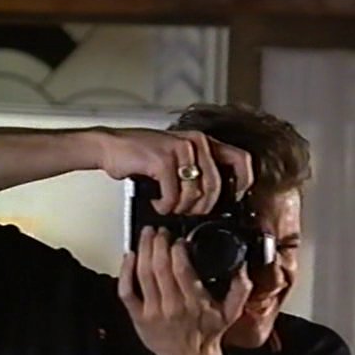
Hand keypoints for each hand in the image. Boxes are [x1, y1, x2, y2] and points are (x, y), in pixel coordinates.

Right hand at [96, 127, 252, 214]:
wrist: (110, 146)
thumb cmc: (143, 155)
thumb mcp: (178, 158)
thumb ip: (199, 170)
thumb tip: (217, 198)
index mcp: (204, 141)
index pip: (241, 160)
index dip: (244, 183)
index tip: (234, 199)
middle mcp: (196, 142)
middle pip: (216, 186)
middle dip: (203, 207)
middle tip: (188, 212)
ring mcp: (181, 149)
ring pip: (195, 194)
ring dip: (180, 208)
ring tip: (169, 206)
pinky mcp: (163, 160)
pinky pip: (173, 196)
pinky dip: (164, 206)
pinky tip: (157, 203)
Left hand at [117, 226, 252, 354]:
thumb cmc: (207, 335)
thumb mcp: (231, 313)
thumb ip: (240, 289)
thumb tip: (243, 267)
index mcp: (194, 302)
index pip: (182, 269)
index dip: (178, 249)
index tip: (179, 239)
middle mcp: (172, 306)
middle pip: (160, 267)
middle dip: (158, 243)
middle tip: (160, 231)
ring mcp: (153, 312)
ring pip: (143, 274)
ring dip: (143, 249)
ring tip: (146, 235)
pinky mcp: (138, 317)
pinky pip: (127, 291)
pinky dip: (125, 271)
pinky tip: (129, 256)